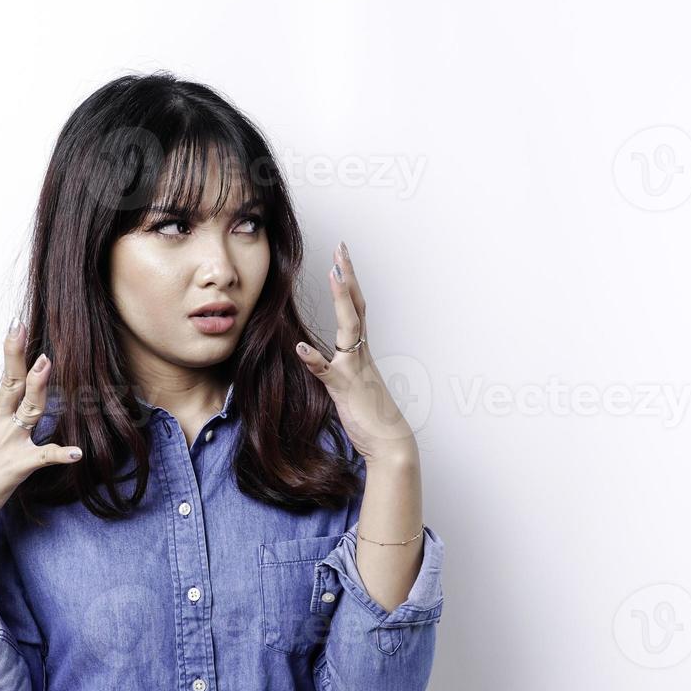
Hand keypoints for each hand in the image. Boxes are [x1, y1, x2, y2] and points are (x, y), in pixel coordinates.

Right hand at [0, 311, 82, 540]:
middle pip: (8, 380)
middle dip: (13, 351)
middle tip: (19, 325)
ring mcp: (6, 442)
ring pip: (28, 407)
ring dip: (38, 385)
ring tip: (46, 362)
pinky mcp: (17, 466)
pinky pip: (44, 457)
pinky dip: (60, 454)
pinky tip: (77, 452)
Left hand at [294, 241, 417, 463]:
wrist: (389, 441)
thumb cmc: (370, 415)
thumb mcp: (349, 385)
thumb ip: (334, 366)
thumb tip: (318, 355)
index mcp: (360, 351)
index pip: (356, 309)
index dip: (348, 282)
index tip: (341, 258)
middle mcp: (360, 353)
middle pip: (356, 306)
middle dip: (348, 276)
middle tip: (341, 248)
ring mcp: (354, 368)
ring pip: (349, 328)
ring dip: (342, 301)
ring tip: (333, 274)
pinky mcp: (345, 388)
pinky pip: (329, 372)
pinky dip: (315, 360)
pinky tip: (301, 348)